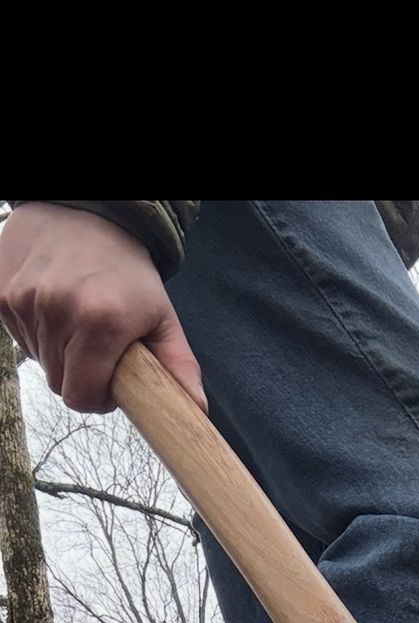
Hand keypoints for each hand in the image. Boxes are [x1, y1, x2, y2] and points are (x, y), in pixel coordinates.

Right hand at [0, 202, 206, 413]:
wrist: (86, 212)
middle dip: (79, 374)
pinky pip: (19, 336)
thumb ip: (178, 366)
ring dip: (57, 351)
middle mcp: (58, 310)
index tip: (107, 380)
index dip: (96, 397)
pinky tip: (54, 305)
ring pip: (39, 360)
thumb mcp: (161, 315)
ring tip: (76, 318)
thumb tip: (196, 411)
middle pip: (58, 382)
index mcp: (101, 322)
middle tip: (96, 346)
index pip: (81, 397)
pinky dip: (37, 331)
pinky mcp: (3, 294)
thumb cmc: (127, 269)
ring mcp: (25, 300)